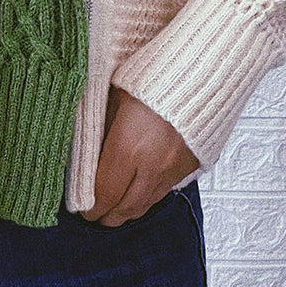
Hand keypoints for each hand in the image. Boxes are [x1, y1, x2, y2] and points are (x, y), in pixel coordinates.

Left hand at [80, 85, 200, 226]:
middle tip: (94, 216)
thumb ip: (99, 127)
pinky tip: (139, 196)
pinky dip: (148, 198)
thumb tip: (84, 149)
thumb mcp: (116, 96)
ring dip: (127, 212)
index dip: (90, 206)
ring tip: (114, 213)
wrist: (204, 70)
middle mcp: (152, 164)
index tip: (81, 209)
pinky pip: (165, 192)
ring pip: (146, 204)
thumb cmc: (156, 75)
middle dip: (106, 215)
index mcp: (128, 146)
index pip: (103, 192)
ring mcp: (174, 168)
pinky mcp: (190, 166)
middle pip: (124, 207)